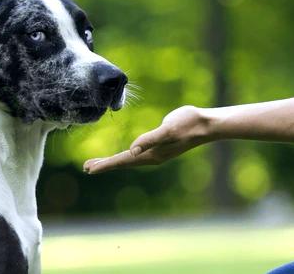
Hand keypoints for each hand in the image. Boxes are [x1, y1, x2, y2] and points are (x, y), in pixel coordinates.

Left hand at [83, 106, 214, 173]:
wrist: (207, 124)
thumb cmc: (188, 125)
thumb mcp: (168, 130)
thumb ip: (150, 140)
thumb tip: (131, 150)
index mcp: (151, 155)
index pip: (123, 161)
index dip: (105, 164)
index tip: (88, 169)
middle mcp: (152, 157)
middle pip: (123, 162)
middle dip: (105, 165)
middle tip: (86, 168)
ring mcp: (156, 152)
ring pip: (129, 159)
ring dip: (114, 161)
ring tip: (99, 163)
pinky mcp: (160, 145)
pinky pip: (137, 152)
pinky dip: (126, 154)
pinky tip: (126, 153)